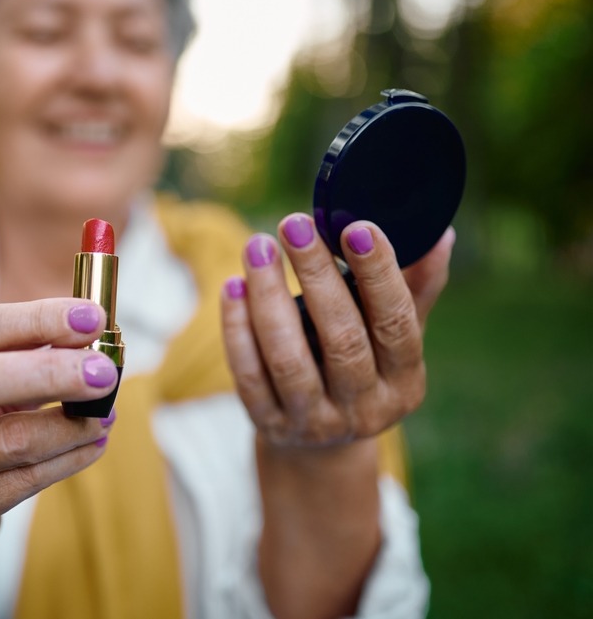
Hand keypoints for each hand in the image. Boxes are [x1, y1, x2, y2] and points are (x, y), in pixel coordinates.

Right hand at [0, 299, 117, 573]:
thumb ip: (21, 356)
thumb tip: (89, 338)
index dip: (34, 320)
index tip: (90, 317)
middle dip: (47, 373)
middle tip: (103, 371)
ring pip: (7, 442)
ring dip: (68, 426)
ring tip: (105, 413)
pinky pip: (23, 483)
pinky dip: (67, 460)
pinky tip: (93, 444)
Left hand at [221, 213, 454, 447]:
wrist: (321, 445)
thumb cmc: (363, 368)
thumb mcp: (393, 340)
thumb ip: (414, 290)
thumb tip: (438, 234)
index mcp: (405, 382)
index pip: (396, 323)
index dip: (379, 275)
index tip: (356, 227)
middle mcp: (365, 408)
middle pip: (341, 339)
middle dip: (316, 276)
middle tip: (294, 225)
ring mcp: (315, 422)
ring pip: (288, 358)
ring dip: (268, 297)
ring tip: (257, 246)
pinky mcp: (271, 425)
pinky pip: (249, 374)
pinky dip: (237, 328)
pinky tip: (232, 286)